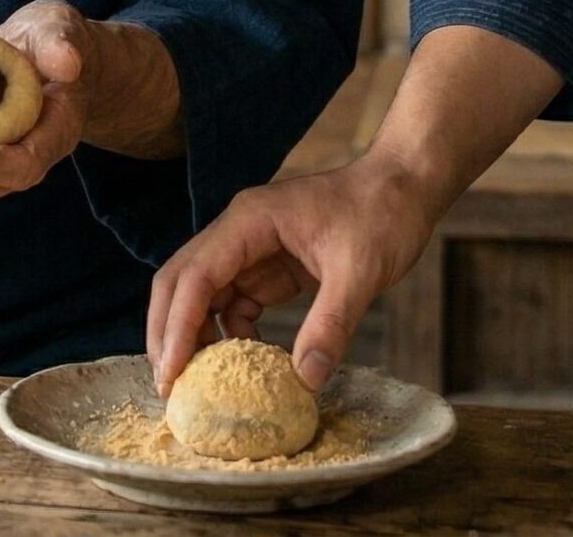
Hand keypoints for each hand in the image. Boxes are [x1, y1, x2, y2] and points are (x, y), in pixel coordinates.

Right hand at [147, 154, 441, 394]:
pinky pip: (235, 303)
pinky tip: (243, 364)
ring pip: (203, 295)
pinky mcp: (268, 266)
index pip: (196, 277)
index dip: (177, 326)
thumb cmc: (384, 213)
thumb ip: (331, 324)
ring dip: (196, 337)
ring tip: (197, 383)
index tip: (170, 372)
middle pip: (181, 283)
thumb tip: (306, 380)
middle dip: (168, 332)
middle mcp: (239, 231)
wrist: (405, 186)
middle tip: (167, 385)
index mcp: (249, 221)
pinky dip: (231, 335)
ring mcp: (251, 249)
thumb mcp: (361, 271)